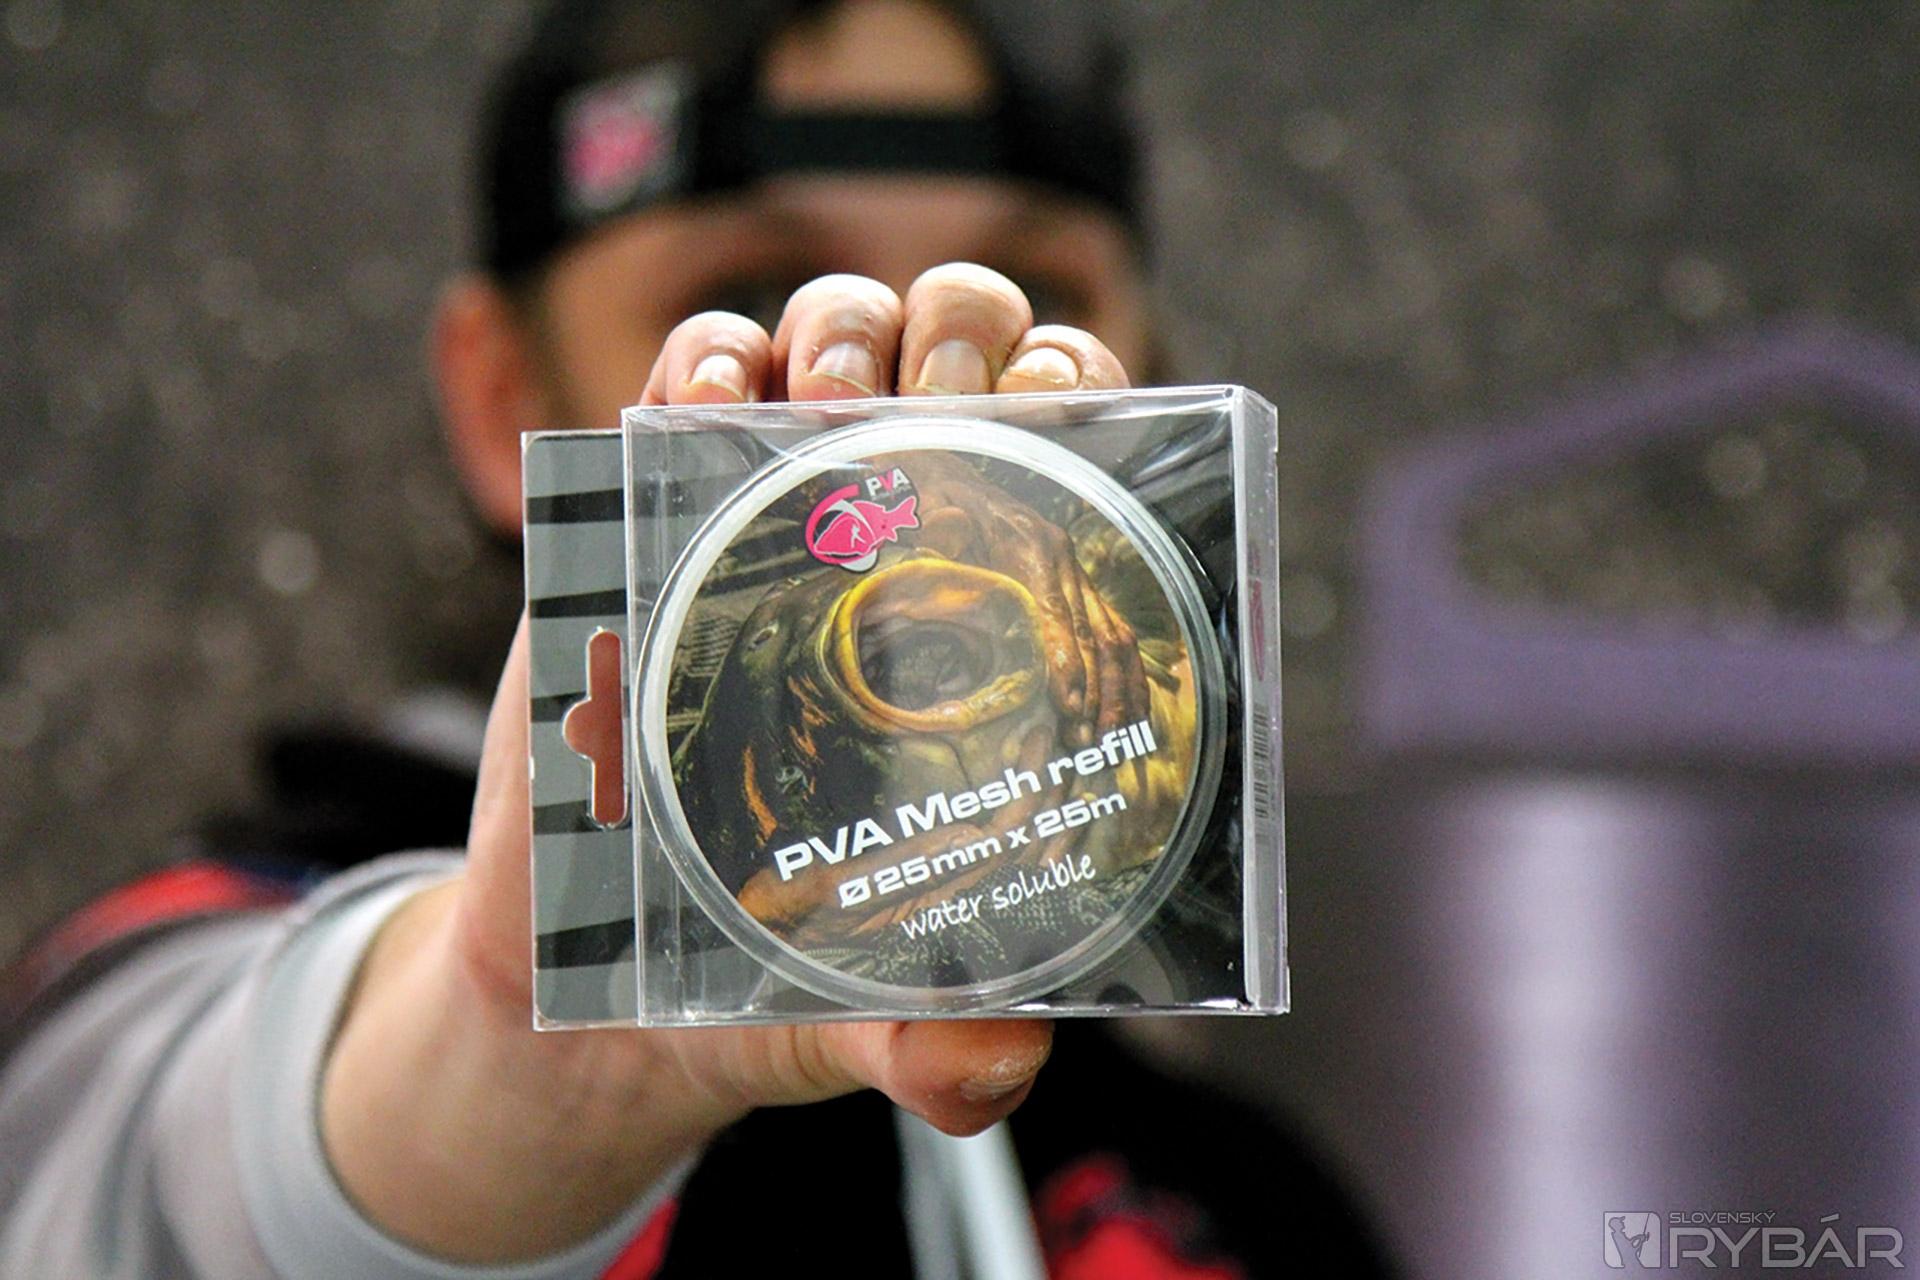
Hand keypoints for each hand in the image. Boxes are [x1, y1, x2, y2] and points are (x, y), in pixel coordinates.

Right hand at [320, 264, 1132, 1263]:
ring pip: (824, 336)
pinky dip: (702, 357)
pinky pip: (680, 384)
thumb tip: (991, 1064)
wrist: (584, 994)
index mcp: (975, 632)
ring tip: (829, 404)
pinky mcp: (641, 531)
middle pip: (956, 356)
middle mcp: (884, 553)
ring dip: (838, 328)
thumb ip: (935, 1046)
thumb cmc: (763, 978)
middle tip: (936, 412)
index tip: (1061, 423)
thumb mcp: (866, 1015)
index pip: (1065, 457)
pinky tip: (710, 399)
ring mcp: (761, 528)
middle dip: (961, 333)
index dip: (1080, 397)